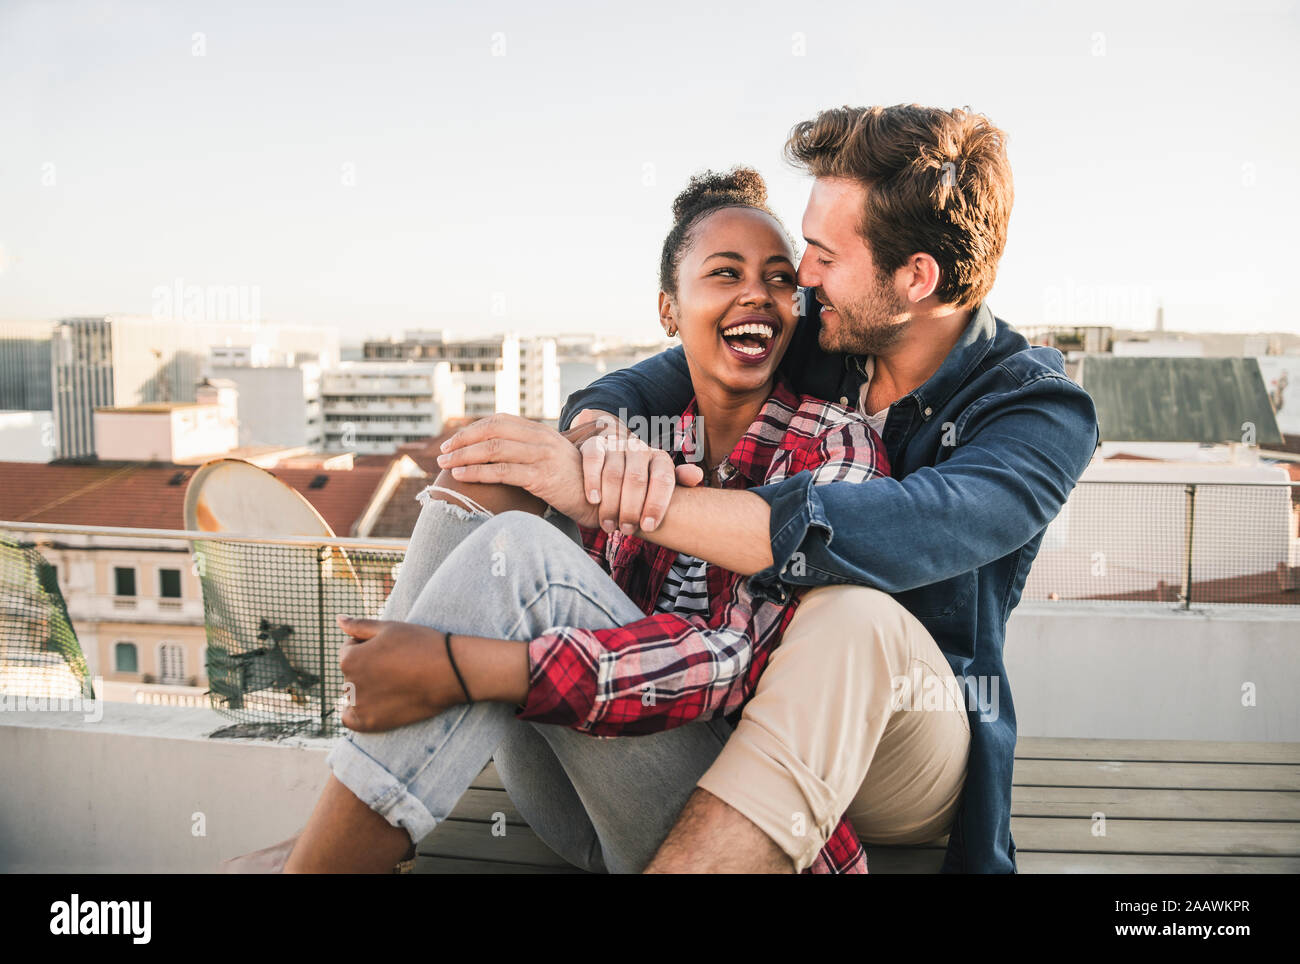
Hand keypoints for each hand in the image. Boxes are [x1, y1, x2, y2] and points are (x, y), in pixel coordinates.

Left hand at [336, 615, 462, 731]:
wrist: (450, 672)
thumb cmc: (420, 644)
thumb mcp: (389, 628)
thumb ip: (359, 626)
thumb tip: (338, 620)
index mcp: (349, 659)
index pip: (348, 651)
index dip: (368, 646)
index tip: (390, 649)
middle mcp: (350, 683)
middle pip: (351, 673)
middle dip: (366, 668)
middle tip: (395, 665)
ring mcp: (360, 705)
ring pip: (353, 694)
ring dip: (366, 688)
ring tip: (394, 682)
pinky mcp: (372, 722)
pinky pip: (350, 719)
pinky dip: (355, 713)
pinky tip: (372, 704)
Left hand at [436, 413, 598, 526]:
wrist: (601, 500)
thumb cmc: (574, 484)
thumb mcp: (554, 459)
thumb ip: (531, 451)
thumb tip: (497, 452)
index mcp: (542, 431)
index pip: (500, 420)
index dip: (473, 429)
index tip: (454, 441)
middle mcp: (542, 439)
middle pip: (492, 430)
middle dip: (462, 440)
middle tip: (442, 453)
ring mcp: (542, 456)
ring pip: (493, 449)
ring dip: (463, 456)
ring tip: (445, 465)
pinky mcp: (541, 476)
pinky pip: (502, 471)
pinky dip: (477, 472)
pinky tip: (462, 475)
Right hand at [572, 409, 702, 534]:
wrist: (609, 455)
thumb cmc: (638, 478)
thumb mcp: (659, 480)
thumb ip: (677, 481)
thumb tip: (696, 477)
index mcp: (659, 459)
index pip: (663, 479)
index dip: (656, 505)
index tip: (648, 527)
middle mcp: (639, 449)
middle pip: (636, 479)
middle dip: (631, 509)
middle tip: (626, 531)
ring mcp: (616, 445)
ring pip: (614, 474)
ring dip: (611, 503)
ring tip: (609, 525)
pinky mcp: (594, 444)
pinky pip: (594, 460)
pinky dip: (593, 481)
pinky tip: (594, 500)